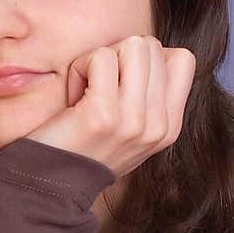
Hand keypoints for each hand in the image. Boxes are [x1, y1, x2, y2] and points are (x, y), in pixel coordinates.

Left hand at [24, 35, 196, 176]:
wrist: (50, 186)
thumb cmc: (83, 148)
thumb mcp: (132, 130)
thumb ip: (149, 97)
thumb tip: (153, 51)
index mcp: (169, 128)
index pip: (183, 59)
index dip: (147, 59)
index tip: (123, 84)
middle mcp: (158, 126)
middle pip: (152, 47)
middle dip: (119, 56)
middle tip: (99, 88)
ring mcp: (133, 121)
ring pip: (133, 46)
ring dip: (101, 59)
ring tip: (88, 90)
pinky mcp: (103, 115)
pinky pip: (101, 58)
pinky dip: (80, 67)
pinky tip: (73, 96)